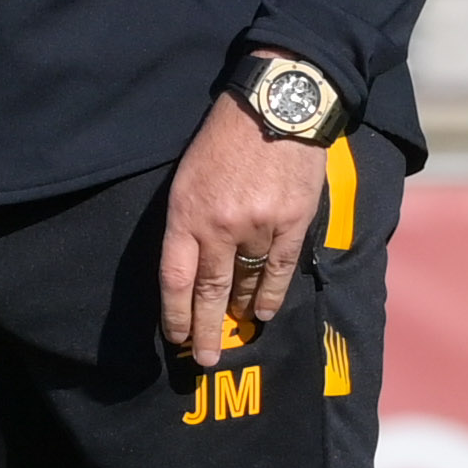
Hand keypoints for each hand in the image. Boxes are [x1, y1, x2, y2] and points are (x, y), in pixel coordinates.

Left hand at [156, 90, 331, 366]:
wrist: (276, 108)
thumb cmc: (224, 139)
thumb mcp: (187, 175)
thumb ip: (187, 220)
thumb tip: (188, 264)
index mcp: (186, 213)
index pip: (174, 278)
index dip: (174, 313)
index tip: (175, 337)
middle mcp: (220, 226)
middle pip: (209, 292)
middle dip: (205, 330)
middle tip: (204, 359)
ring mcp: (258, 228)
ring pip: (246, 284)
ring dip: (239, 312)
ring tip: (234, 334)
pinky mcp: (293, 225)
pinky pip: (279, 273)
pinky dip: (271, 297)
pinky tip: (264, 314)